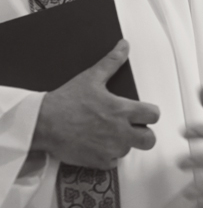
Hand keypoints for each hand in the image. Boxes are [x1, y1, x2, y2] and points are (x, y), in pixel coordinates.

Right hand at [32, 39, 160, 168]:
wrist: (42, 123)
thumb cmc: (66, 101)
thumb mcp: (91, 78)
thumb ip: (111, 62)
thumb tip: (124, 45)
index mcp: (122, 110)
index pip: (154, 115)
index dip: (150, 113)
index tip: (141, 113)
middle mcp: (120, 131)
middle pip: (150, 139)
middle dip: (144, 133)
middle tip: (133, 128)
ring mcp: (110, 148)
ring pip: (130, 150)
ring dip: (124, 143)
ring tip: (109, 134)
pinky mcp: (98, 162)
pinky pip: (114, 162)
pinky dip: (109, 156)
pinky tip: (98, 145)